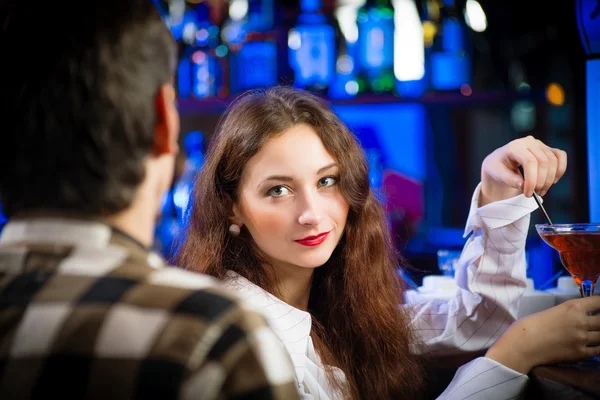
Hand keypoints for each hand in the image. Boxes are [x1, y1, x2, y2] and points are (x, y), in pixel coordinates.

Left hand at [480, 136, 566, 205]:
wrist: (500, 162)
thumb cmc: (498, 167)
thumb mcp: (498, 174)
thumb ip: (510, 180)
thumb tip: (523, 185)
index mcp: (515, 146)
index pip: (530, 162)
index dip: (532, 180)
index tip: (528, 193)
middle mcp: (529, 142)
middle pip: (543, 162)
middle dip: (540, 182)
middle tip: (533, 194)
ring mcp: (540, 144)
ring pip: (553, 161)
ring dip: (549, 180)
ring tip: (539, 191)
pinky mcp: (548, 149)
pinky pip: (561, 157)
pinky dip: (560, 170)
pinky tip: (552, 181)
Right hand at [485, 296, 599, 373]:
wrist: (523, 344)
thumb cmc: (531, 324)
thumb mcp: (554, 311)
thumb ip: (570, 313)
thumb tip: (581, 316)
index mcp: (573, 307)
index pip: (599, 302)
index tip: (599, 307)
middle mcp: (581, 321)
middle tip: (595, 323)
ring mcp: (582, 338)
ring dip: (599, 335)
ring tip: (593, 334)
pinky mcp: (580, 353)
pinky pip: (598, 350)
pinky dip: (596, 347)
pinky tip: (592, 346)